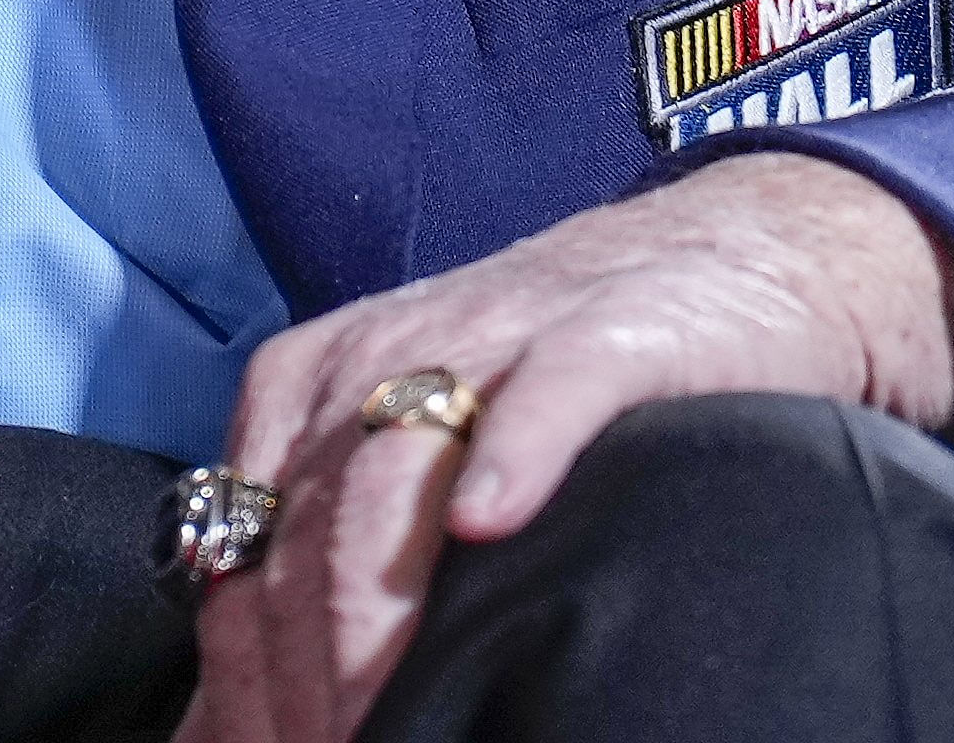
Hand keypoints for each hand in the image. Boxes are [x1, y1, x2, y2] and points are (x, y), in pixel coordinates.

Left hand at [178, 152, 953, 742]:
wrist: (719, 257)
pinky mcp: (607, 336)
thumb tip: (234, 724)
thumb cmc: (544, 390)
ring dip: (377, 611)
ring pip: (396, 478)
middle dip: (308, 672)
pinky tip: (490, 522)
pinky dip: (511, 453)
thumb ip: (325, 564)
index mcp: (314, 386)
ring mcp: (493, 340)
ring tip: (387, 715)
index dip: (248, 680)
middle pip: (309, 534)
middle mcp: (381, 356)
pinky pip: (543, 395)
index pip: (245, 555)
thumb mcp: (411, 457)